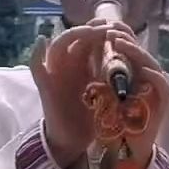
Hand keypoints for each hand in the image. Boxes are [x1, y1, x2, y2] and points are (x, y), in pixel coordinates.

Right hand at [29, 24, 119, 168]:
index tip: (118, 29)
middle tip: (108, 28)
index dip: (102, 30)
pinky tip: (42, 41)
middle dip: (92, 30)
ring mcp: (54, 73)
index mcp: (82, 63)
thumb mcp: (106, 92)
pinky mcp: (45, 86)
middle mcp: (67, 64)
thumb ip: (113, 74)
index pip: (90, 38)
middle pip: (75, 36)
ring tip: (90, 31)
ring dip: (74, 35)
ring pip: (58, 45)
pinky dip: (36, 54)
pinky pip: (36, 67)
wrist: (73, 140)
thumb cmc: (91, 116)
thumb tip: (133, 57)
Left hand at [105, 29, 168, 167]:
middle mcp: (146, 77)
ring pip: (150, 63)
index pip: (128, 49)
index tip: (100, 28)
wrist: (125, 151)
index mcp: (132, 73)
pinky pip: (161, 84)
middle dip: (125, 38)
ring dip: (135, 51)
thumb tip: (87, 52)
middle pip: (139, 51)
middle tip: (109, 31)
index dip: (117, 36)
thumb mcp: (102, 95)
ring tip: (119, 42)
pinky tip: (140, 68)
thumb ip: (101, 75)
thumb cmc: (112, 123)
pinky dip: (151, 74)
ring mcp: (157, 88)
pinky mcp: (164, 101)